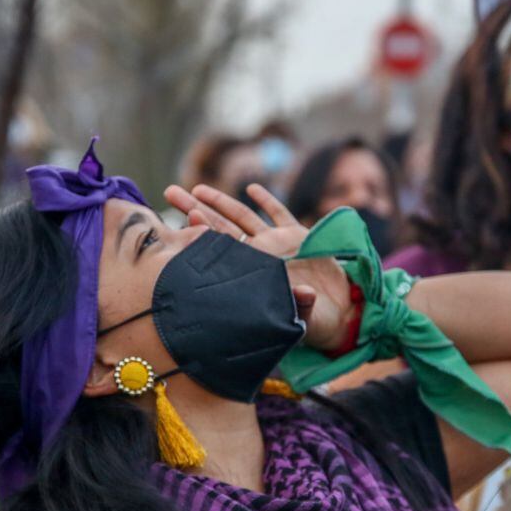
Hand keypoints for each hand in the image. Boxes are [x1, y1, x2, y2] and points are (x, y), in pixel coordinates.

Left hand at [163, 182, 352, 349]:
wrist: (340, 314)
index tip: (186, 219)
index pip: (221, 249)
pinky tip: (251, 189)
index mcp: (251, 274)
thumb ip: (299, 304)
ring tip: (198, 189)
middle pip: (221, 227)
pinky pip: (279, 214)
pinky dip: (267, 201)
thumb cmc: (315, 322)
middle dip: (196, 208)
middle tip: (170, 192)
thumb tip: (305, 294)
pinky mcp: (298, 236)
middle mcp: (258, 255)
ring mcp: (276, 244)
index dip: (204, 232)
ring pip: (243, 217)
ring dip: (222, 202)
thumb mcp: (301, 317)